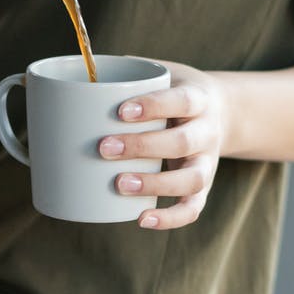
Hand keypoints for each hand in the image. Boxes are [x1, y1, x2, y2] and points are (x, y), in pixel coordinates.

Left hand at [98, 60, 226, 229]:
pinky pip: (193, 208)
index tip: (120, 110)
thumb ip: (126, 74)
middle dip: (142, 146)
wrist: (222, 112)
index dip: (154, 105)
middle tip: (103, 148)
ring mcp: (207, 162)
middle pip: (182, 142)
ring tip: (119, 184)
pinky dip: (170, 218)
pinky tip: (141, 219)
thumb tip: (72, 73)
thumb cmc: (175, 91)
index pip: (182, 100)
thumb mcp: (162, 73)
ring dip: (155, 184)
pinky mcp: (203, 187)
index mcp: (199, 98)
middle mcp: (207, 131)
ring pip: (191, 179)